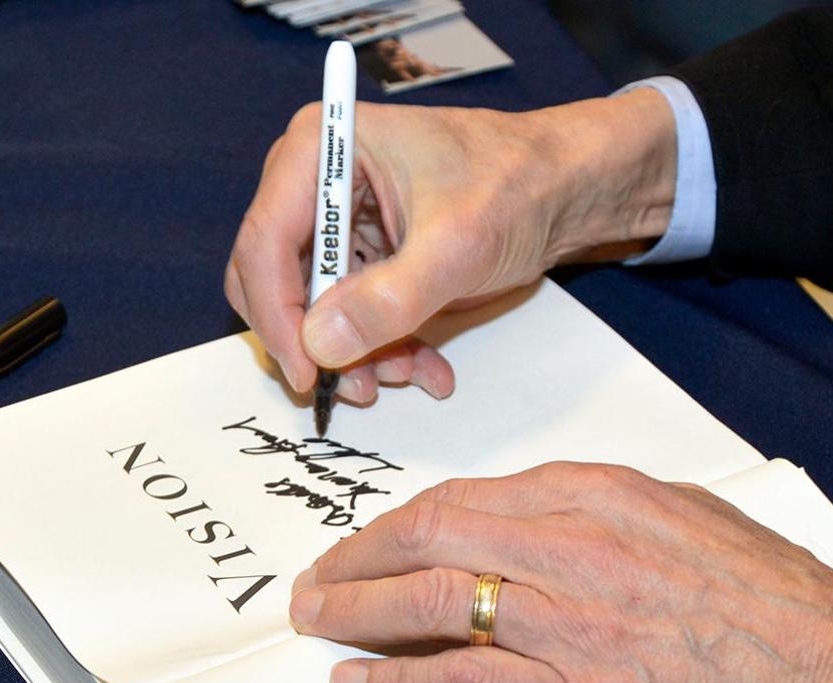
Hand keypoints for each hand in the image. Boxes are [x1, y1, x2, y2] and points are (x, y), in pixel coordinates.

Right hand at [225, 90, 677, 404]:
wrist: (566, 188)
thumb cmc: (518, 185)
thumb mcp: (456, 247)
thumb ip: (386, 299)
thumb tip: (319, 344)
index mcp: (321, 148)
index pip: (265, 241)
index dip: (277, 315)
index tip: (307, 372)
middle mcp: (315, 182)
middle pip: (274, 280)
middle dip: (316, 340)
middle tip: (353, 385)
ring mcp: (338, 223)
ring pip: (311, 310)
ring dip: (354, 354)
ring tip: (405, 373)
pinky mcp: (363, 258)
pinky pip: (348, 319)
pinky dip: (380, 349)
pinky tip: (424, 367)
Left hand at [287, 463, 832, 682]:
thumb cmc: (771, 602)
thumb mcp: (680, 514)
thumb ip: (594, 512)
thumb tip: (521, 520)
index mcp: (594, 497)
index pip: (460, 499)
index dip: (396, 525)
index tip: (367, 543)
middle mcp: (569, 547)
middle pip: (426, 539)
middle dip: (356, 561)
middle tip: (318, 583)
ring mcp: (566, 624)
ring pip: (428, 603)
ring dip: (356, 614)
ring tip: (318, 624)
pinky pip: (456, 681)